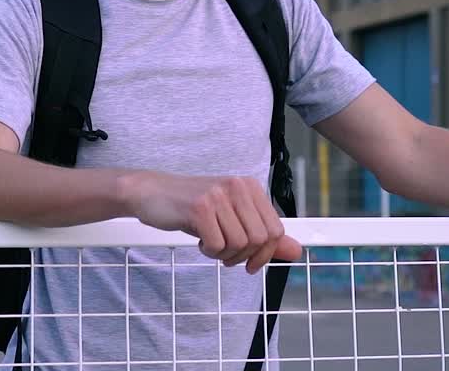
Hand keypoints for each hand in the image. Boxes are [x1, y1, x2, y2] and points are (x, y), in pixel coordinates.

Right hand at [121, 171, 302, 273]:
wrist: (151, 192)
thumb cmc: (193, 208)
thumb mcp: (232, 218)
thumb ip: (264, 235)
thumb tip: (297, 251)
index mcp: (250, 186)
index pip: (276, 230)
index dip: (265, 254)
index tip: (249, 262)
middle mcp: (238, 186)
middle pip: (260, 239)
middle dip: (244, 256)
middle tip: (226, 255)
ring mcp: (219, 195)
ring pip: (240, 243)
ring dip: (224, 255)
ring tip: (211, 244)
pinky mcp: (200, 207)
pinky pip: (218, 245)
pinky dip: (210, 251)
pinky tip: (200, 241)